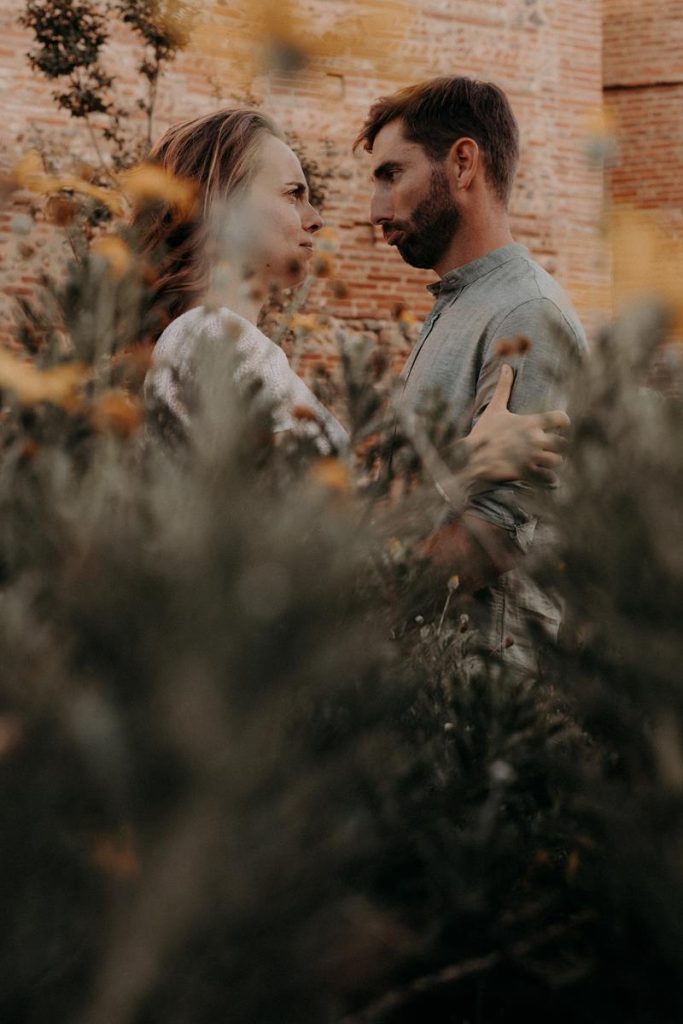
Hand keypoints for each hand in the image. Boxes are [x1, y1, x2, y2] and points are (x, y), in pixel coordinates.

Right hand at [464, 364, 569, 484]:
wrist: (470, 456)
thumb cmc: (483, 432)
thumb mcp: (494, 409)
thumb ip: (504, 387)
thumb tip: (505, 366)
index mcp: (531, 422)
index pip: (562, 419)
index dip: (563, 423)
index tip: (558, 427)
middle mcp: (535, 439)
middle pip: (563, 443)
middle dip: (557, 446)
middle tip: (549, 447)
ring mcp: (531, 457)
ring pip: (557, 461)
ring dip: (552, 462)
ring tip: (544, 461)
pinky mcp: (527, 473)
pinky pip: (549, 478)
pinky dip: (549, 478)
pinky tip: (541, 475)